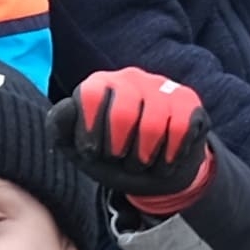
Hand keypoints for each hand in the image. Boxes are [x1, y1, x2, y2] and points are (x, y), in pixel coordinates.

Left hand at [61, 67, 214, 216]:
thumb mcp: (79, 150)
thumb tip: (68, 108)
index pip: (90, 94)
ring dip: (145, 158)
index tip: (92, 153)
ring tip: (142, 164)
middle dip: (119, 149)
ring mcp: (162, 87)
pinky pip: (181, 128)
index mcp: (99, 84)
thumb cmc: (111, 157)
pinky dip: (170, 156)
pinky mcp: (188, 100)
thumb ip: (62, 128)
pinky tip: (165, 161)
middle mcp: (130, 78)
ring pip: (154, 123)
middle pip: (124, 111)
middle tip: (120, 160)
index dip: (91, 130)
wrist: (155, 172)